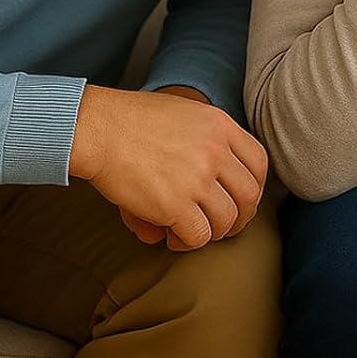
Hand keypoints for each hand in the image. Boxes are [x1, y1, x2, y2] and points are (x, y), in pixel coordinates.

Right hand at [71, 85, 266, 251]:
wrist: (97, 128)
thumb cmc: (130, 121)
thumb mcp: (184, 115)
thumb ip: (206, 142)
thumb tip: (212, 184)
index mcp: (221, 126)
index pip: (258, 163)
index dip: (254, 186)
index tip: (242, 199)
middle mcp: (216, 151)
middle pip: (249, 195)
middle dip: (241, 217)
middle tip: (225, 227)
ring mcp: (198, 178)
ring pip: (226, 220)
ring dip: (212, 233)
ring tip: (192, 233)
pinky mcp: (175, 204)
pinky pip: (198, 235)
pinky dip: (188, 242)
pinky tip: (173, 238)